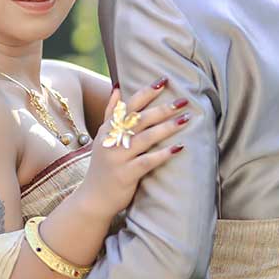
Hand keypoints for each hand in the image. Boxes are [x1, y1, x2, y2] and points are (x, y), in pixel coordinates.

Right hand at [80, 81, 186, 218]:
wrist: (92, 198)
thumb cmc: (103, 166)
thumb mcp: (102, 137)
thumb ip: (111, 113)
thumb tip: (117, 87)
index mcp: (109, 129)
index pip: (129, 105)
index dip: (147, 92)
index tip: (164, 80)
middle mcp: (112, 140)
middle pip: (140, 119)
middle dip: (163, 108)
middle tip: (184, 100)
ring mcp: (118, 158)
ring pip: (145, 138)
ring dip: (166, 127)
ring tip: (186, 119)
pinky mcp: (126, 175)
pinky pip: (147, 161)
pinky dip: (163, 154)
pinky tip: (179, 148)